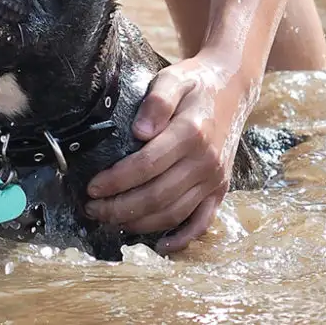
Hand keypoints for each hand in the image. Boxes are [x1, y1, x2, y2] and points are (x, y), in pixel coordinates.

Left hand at [83, 52, 258, 252]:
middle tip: (92, 208)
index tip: (91, 186)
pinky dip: (182, 239)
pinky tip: (159, 246)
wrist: (233, 86)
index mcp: (191, 133)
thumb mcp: (173, 79)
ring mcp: (215, 178)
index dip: (116, 180)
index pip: (146, 165)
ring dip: (139, 223)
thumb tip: (139, 131)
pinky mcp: (220, 189)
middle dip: (119, 207)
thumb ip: (156, 102)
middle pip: (157, 196)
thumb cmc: (195, 82)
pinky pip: (203, 222)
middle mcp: (206, 161)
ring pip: (174, 213)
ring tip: (110, 220)